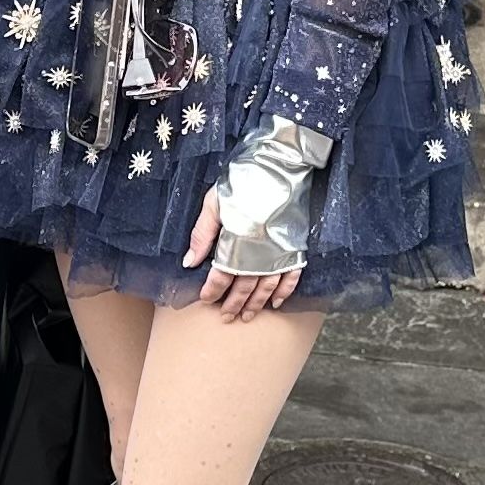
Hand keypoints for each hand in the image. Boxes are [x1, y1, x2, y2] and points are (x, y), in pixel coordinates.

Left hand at [184, 192, 300, 318]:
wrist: (279, 167)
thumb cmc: (243, 182)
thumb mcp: (214, 203)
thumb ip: (202, 234)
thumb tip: (190, 263)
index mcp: (237, 241)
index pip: (222, 276)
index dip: (213, 290)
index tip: (206, 299)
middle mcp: (259, 252)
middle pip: (245, 287)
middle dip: (233, 304)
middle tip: (226, 317)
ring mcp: (280, 252)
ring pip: (266, 287)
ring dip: (256, 304)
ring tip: (246, 317)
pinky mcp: (295, 247)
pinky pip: (291, 277)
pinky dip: (284, 292)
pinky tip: (275, 303)